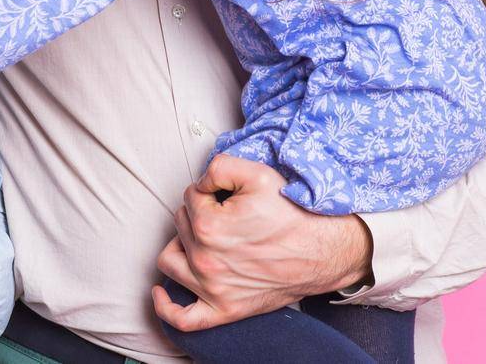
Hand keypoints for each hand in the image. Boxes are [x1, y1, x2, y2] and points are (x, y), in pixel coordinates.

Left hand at [151, 154, 373, 331]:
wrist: (323, 251)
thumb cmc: (292, 213)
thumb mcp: (257, 173)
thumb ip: (217, 167)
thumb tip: (199, 182)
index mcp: (208, 226)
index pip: (189, 196)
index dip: (209, 190)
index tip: (230, 195)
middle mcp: (205, 260)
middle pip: (180, 224)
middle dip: (198, 212)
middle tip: (228, 213)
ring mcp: (212, 289)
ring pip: (170, 260)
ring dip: (180, 244)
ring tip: (201, 236)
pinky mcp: (223, 310)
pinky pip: (183, 319)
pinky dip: (166, 307)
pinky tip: (161, 292)